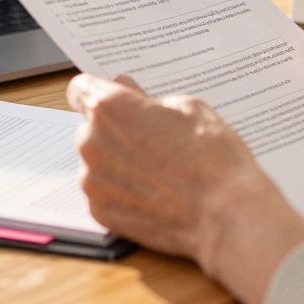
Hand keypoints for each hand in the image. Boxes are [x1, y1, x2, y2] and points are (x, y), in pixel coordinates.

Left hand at [67, 74, 303, 302]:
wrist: (224, 214)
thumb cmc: (211, 156)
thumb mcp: (188, 108)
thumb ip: (147, 98)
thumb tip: (127, 89)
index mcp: (109, 108)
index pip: (80, 89)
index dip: (97, 91)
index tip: (110, 98)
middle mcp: (91, 142)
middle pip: (90, 127)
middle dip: (114, 130)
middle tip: (150, 139)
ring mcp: (92, 181)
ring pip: (96, 161)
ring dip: (116, 161)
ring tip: (157, 171)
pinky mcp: (100, 211)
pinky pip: (103, 191)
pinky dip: (121, 190)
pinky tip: (153, 193)